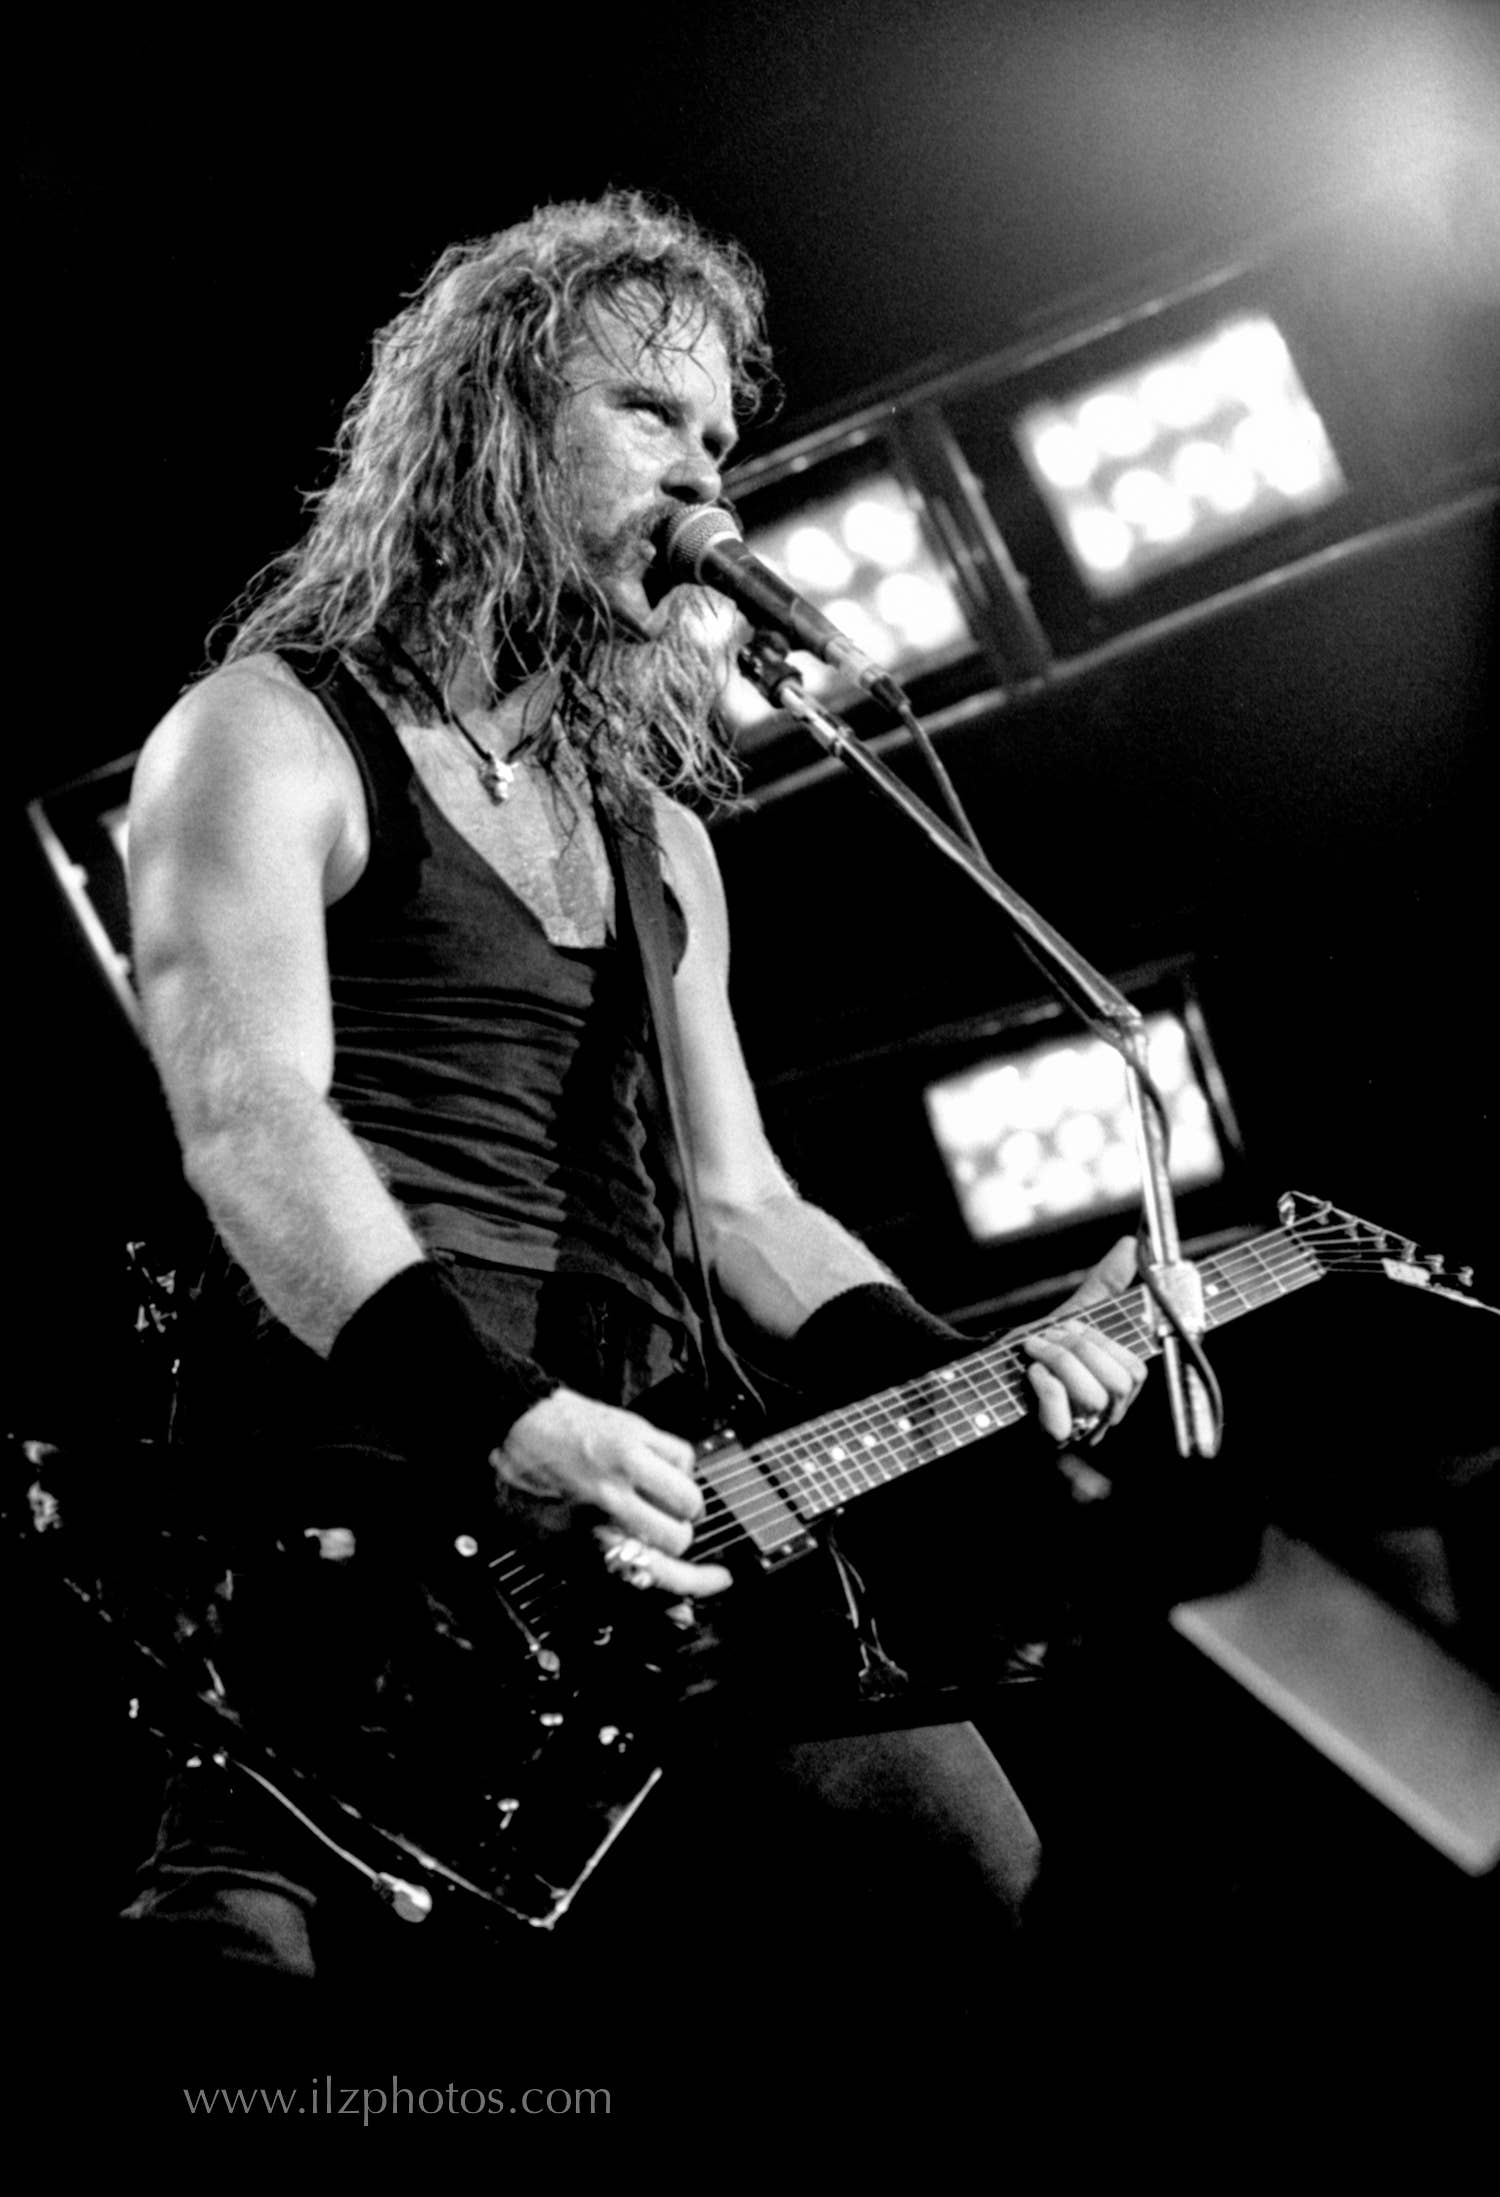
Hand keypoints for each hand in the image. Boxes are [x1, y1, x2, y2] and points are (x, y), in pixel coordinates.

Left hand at [497, 1387, 732, 1596]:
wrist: (520, 1418)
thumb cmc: (528, 1473)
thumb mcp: (551, 1526)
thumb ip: (596, 1547)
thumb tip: (635, 1565)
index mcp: (600, 1506)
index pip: (664, 1543)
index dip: (691, 1568)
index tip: (711, 1575)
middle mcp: (623, 1477)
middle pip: (683, 1519)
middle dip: (679, 1534)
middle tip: (663, 1533)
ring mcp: (635, 1447)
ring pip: (689, 1487)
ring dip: (682, 1502)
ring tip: (662, 1503)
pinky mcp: (639, 1426)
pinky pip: (683, 1454)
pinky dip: (680, 1469)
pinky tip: (659, 1474)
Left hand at [1020, 1237, 1145, 1446]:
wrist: (986, 1377)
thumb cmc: (1036, 1352)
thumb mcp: (1072, 1317)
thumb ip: (1104, 1285)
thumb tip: (1130, 1246)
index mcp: (1113, 1390)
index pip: (1136, 1371)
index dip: (1104, 1343)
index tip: (1071, 1326)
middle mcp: (1102, 1416)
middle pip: (1120, 1383)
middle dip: (1081, 1348)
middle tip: (1048, 1337)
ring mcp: (1077, 1431)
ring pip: (1096, 1397)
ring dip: (1060, 1362)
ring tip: (1035, 1352)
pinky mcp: (1050, 1439)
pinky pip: (1062, 1414)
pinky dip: (1046, 1385)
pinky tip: (1031, 1373)